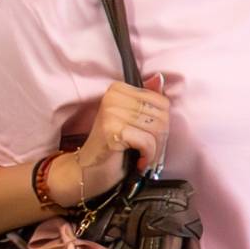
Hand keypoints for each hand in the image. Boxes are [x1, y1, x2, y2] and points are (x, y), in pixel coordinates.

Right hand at [64, 76, 172, 201]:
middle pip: (162, 116)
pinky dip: (148, 156)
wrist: (86, 171)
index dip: (163, 124)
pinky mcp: (111, 130)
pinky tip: (139, 162)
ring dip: (156, 150)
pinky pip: (147, 141)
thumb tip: (159, 77)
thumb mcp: (133, 121)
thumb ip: (147, 99)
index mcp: (118, 90)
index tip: (152, 137)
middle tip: (150, 152)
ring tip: (145, 157)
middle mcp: (113, 97)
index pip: (162, 101)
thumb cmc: (113, 148)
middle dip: (161, 139)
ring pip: (157, 129)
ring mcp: (111, 112)